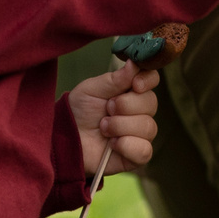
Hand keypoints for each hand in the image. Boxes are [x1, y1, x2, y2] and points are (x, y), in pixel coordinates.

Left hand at [70, 61, 158, 176]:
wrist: (66, 138)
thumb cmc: (79, 111)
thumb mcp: (91, 89)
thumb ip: (114, 79)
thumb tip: (135, 63)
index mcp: (130, 91)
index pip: (152, 80)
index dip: (147, 81)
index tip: (134, 85)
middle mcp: (140, 111)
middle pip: (151, 103)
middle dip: (125, 105)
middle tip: (107, 109)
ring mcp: (140, 133)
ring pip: (148, 127)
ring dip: (121, 126)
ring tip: (103, 127)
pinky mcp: (137, 154)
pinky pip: (144, 150)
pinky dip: (127, 146)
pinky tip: (112, 144)